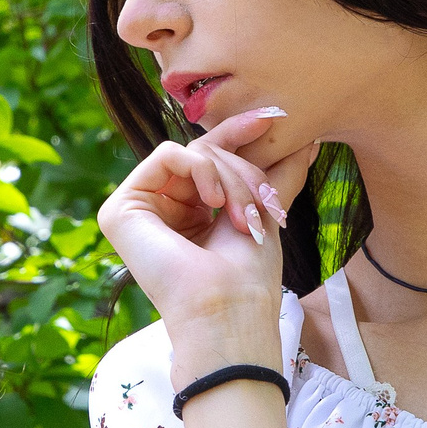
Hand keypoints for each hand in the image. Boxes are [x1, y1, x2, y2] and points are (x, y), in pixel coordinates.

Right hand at [95, 110, 317, 376]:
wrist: (229, 309)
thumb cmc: (248, 277)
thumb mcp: (265, 211)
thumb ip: (279, 174)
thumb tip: (307, 138)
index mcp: (189, 213)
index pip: (210, 158)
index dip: (237, 134)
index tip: (271, 118)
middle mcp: (160, 209)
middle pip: (202, 152)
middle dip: (242, 168)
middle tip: (262, 202)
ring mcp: (138, 209)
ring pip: (189, 153)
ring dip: (228, 176)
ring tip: (241, 214)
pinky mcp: (119, 209)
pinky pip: (166, 155)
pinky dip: (200, 170)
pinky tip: (213, 203)